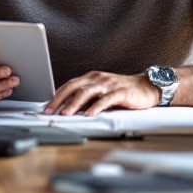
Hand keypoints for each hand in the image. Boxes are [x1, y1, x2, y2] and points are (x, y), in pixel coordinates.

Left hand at [44, 71, 159, 116]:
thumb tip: (67, 109)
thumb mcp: (101, 91)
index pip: (68, 85)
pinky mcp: (121, 92)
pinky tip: (89, 114)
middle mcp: (97, 78)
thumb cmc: (122, 91)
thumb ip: (86, 97)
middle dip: (59, 100)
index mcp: (90, 77)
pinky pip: (106, 99)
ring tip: (65, 114)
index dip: (56, 96)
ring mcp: (108, 84)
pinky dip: (96, 107)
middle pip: (73, 87)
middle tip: (49, 111)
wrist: (147, 87)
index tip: (46, 107)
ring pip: (86, 92)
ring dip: (74, 104)